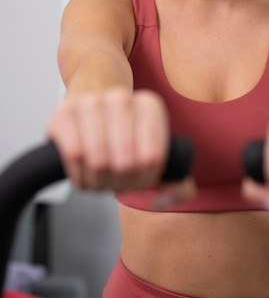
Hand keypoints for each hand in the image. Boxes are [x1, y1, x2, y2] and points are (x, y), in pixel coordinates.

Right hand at [47, 87, 193, 201]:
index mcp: (149, 105)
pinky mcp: (64, 113)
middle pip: (125, 163)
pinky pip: (74, 155)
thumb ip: (177, 182)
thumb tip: (163, 199)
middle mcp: (121, 98)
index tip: (139, 180)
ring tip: (100, 178)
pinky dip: (79, 174)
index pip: (152, 159)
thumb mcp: (157, 148)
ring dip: (98, 181)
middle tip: (117, 181)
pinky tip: (84, 172)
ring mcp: (90, 102)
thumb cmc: (124, 132)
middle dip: (121, 182)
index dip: (144, 180)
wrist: (91, 98)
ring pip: (98, 160)